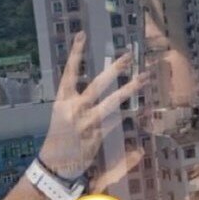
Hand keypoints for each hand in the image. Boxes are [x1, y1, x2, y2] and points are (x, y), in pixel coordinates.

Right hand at [39, 32, 148, 178]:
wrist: (54, 164)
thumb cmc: (60, 138)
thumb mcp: (62, 115)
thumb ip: (76, 100)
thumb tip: (95, 87)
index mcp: (62, 101)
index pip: (69, 72)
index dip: (75, 54)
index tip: (82, 34)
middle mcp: (74, 109)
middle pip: (97, 85)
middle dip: (114, 69)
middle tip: (128, 56)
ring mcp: (86, 123)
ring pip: (111, 103)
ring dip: (129, 89)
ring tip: (143, 78)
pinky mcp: (96, 137)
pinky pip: (115, 122)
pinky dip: (126, 115)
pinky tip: (139, 109)